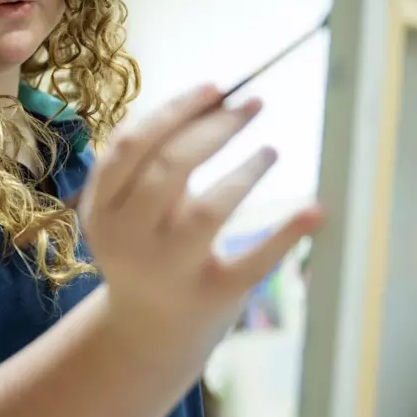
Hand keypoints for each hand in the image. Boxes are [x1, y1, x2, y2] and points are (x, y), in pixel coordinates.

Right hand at [78, 84, 323, 342]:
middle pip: (171, 169)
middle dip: (216, 129)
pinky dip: (285, 235)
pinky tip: (315, 211)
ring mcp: (168, 269)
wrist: (148, 328)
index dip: (176, 110)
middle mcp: (128, 238)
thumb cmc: (144, 244)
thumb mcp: (129, 204)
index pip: (133, 145)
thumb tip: (215, 96)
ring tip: (272, 150)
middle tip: (254, 104)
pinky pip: (252, 261)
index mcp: (101, 206)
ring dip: (245, 173)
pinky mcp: (211, 294)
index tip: (216, 88)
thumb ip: (155, 155)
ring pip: (207, 211)